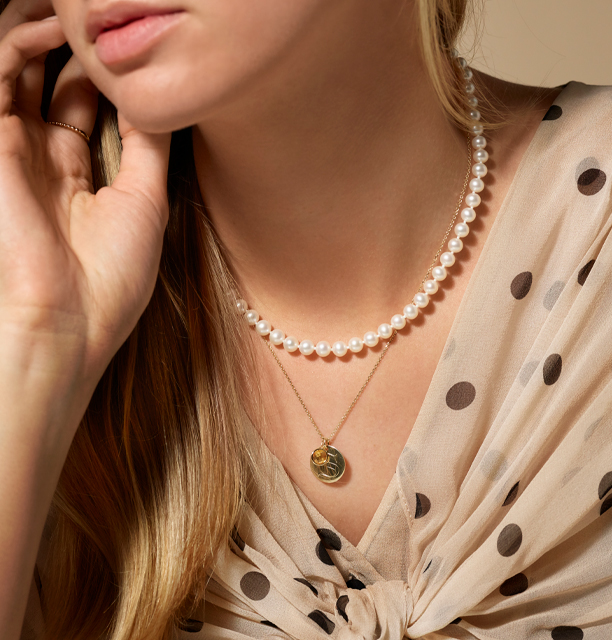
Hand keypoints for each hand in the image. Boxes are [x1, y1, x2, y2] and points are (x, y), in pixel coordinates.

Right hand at [0, 0, 171, 381]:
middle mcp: (41, 157)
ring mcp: (12, 150)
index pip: (81, 103)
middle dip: (70, 43)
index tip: (130, 43)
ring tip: (72, 10)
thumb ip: (148, 146)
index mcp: (77, 175)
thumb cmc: (111, 277)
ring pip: (17, 68)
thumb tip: (163, 99)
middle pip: (47, 80)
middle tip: (96, 16)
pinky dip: (18, 46)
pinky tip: (51, 30)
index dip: (101, 70)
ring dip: (41, 31)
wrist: (67, 321)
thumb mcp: (145, 202)